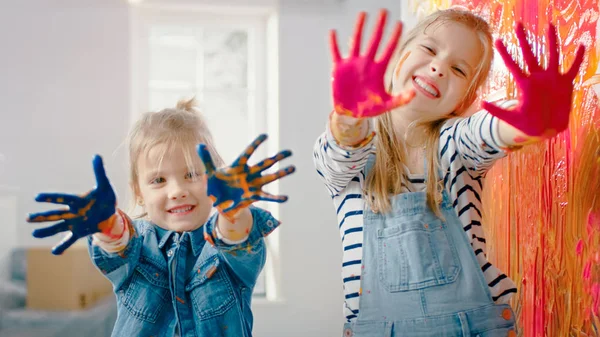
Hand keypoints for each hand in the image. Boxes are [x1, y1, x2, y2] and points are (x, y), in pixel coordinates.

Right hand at [26, 155, 117, 254]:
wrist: (110, 213)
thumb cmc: (105, 197)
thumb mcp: (104, 185)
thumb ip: (99, 172)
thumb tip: (96, 155)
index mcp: (77, 200)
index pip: (62, 198)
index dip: (51, 198)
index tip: (37, 197)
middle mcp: (72, 212)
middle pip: (55, 214)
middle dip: (43, 217)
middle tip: (28, 218)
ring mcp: (74, 223)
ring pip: (58, 227)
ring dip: (47, 231)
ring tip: (35, 234)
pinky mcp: (79, 232)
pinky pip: (69, 240)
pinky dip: (62, 246)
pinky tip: (55, 252)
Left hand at [197, 134, 294, 222]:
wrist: (220, 202)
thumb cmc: (216, 185)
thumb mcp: (210, 173)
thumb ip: (206, 159)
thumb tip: (199, 144)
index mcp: (238, 166)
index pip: (248, 153)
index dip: (256, 144)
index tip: (265, 135)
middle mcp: (249, 174)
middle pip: (265, 164)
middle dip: (277, 158)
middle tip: (289, 152)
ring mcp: (253, 185)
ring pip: (270, 177)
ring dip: (281, 173)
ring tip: (293, 168)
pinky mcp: (254, 196)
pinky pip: (267, 196)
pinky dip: (276, 198)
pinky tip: (285, 198)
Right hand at [330, 9, 414, 118]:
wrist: (350, 113)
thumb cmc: (369, 107)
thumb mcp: (387, 105)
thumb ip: (400, 99)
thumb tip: (414, 93)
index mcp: (378, 70)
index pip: (388, 50)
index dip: (394, 38)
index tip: (400, 24)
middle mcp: (366, 63)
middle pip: (374, 41)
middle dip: (379, 27)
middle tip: (384, 12)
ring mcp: (352, 64)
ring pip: (356, 42)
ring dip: (359, 29)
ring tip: (363, 14)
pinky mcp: (339, 68)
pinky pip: (336, 53)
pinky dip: (334, 43)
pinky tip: (333, 32)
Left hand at [482, 22, 585, 138]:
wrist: (546, 130)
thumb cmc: (527, 125)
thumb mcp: (510, 119)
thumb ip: (497, 110)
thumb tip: (481, 103)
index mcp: (524, 85)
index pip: (512, 65)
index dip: (505, 53)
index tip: (497, 41)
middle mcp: (537, 79)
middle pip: (530, 54)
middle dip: (524, 40)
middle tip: (518, 24)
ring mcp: (552, 80)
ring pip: (552, 55)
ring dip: (551, 41)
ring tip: (550, 26)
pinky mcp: (565, 84)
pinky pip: (573, 69)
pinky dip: (578, 58)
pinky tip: (582, 46)